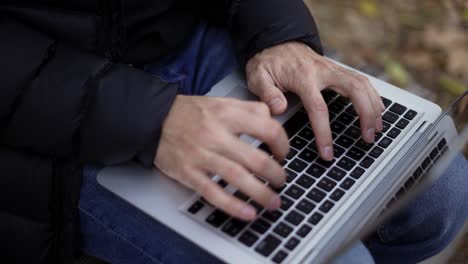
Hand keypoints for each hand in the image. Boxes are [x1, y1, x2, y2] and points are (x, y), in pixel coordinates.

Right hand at [154, 95, 288, 220]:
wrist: (153, 118)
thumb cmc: (190, 112)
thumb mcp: (221, 101)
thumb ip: (249, 109)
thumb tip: (274, 122)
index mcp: (227, 114)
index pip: (268, 129)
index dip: (283, 145)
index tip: (283, 154)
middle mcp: (215, 134)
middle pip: (257, 160)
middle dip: (276, 176)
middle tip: (281, 181)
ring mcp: (201, 155)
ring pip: (238, 178)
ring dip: (261, 194)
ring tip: (274, 202)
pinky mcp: (188, 172)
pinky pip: (213, 192)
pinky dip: (233, 205)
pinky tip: (248, 213)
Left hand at [246, 42, 384, 159]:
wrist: (276, 42)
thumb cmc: (268, 63)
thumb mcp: (258, 76)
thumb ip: (267, 94)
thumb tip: (278, 109)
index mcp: (303, 77)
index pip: (318, 108)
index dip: (324, 132)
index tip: (327, 152)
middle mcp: (323, 71)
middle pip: (354, 90)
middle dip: (365, 114)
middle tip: (368, 137)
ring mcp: (333, 69)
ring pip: (362, 83)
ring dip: (374, 106)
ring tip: (377, 128)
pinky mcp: (337, 70)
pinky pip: (361, 81)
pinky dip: (372, 95)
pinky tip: (377, 110)